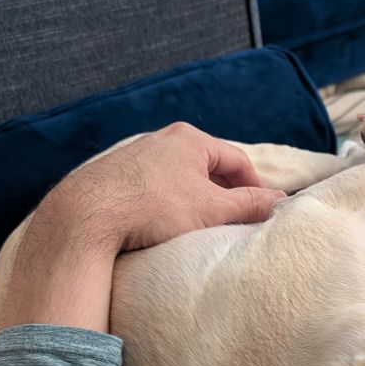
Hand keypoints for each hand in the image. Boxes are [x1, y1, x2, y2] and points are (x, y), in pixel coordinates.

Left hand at [0, 123, 283, 333]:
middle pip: (206, 167)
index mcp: (190, 139)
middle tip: (232, 221)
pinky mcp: (113, 175)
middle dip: (222, 194)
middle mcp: (161, 139)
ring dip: (193, 200)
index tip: (261, 211)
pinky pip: (151, 187)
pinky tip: (162, 225)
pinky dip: (165, 203)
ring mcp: (135, 155)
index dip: (254, 187)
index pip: (236, 161)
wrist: (86, 216)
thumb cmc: (154, 208)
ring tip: (198, 227)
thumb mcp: (212, 209)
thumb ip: (249, 204)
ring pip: (177, 177)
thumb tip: (279, 201)